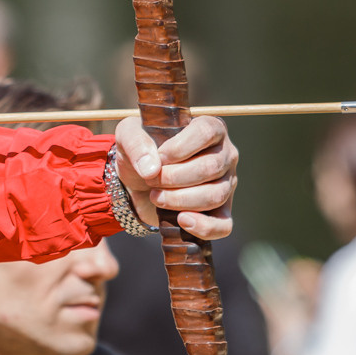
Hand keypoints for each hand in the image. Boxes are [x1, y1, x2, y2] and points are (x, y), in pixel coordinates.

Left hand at [112, 113, 237, 239]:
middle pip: (210, 167)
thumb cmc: (141, 151)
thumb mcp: (128, 136)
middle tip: (151, 180)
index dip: (180, 148)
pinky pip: (223, 225)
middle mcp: (225, 154)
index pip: (207, 132)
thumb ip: (136, 142)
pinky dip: (203, 227)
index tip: (158, 159)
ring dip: (180, 200)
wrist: (138, 181)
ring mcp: (227, 183)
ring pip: (215, 195)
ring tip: (156, 197)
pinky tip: (182, 220)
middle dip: (174, 178)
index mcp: (210, 128)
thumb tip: (152, 169)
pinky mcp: (221, 211)